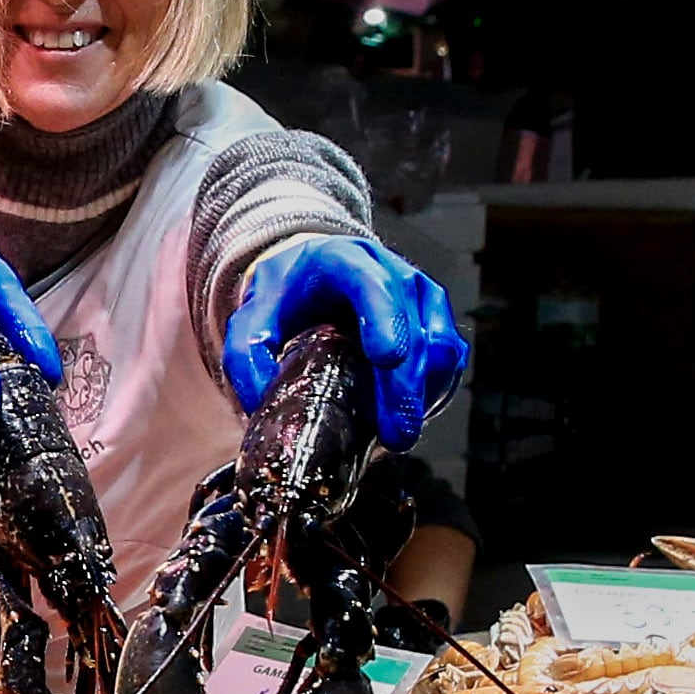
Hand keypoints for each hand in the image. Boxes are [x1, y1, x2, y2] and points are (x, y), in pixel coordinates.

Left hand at [225, 236, 467, 448]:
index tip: (386, 358)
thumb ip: (246, 355)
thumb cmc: (286, 297)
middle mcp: (392, 273)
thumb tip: (259, 402)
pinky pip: (448, 358)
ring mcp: (419, 296)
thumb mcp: (252, 318)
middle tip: (396, 430)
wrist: (310, 277)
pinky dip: (434, 389)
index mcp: (345, 261)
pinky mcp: (434, 321)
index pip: (372, 284)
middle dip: (406, 383)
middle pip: (413, 324)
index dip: (384, 319)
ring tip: (397, 431)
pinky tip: (409, 415)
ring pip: (438, 343)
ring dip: (423, 391)